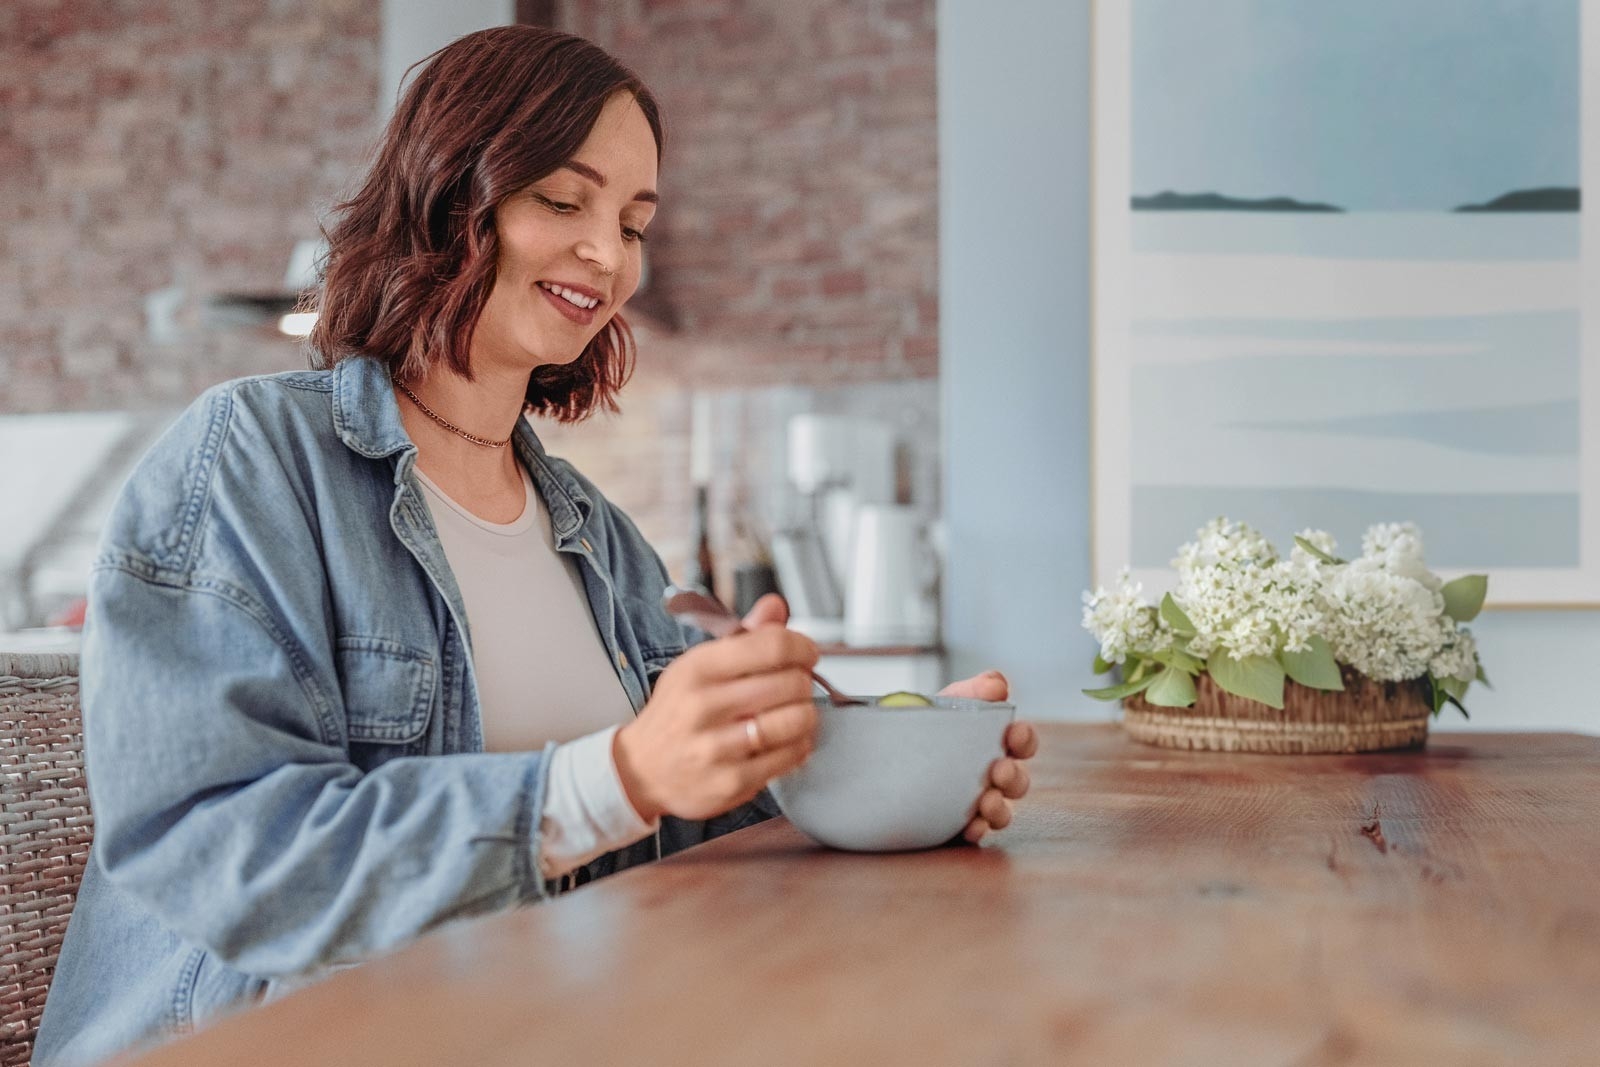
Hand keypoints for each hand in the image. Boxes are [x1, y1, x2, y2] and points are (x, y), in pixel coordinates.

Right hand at [614, 595, 817, 821]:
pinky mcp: (731, 781)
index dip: (802, 647)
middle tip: (798, 686)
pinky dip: (800, 745)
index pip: (772, 645)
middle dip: (804, 682)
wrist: (642, 769)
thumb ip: (744, 635)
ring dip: (806, 714)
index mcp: (698, 668)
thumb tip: (775, 606)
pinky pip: (790, 756)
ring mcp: (717, 747)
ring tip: (795, 713)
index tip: (806, 653)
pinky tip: (787, 740)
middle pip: (790, 682)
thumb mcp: (700, 665)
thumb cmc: (679, 712)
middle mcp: (704, 706)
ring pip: (795, 721)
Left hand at [938, 670, 1037, 843]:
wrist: (880, 757)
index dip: (1024, 738)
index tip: (1014, 733)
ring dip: (1000, 807)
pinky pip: (974, 833)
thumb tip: (998, 685)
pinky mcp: (956, 826)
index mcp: (992, 743)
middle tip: (999, 770)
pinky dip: (977, 830)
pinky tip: (970, 827)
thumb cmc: (922, 725)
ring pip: (1002, 811)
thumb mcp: (945, 703)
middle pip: (1017, 781)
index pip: (1021, 742)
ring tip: (986, 802)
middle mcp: (990, 775)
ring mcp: (975, 803)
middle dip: (1014, 776)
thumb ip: (972, 690)